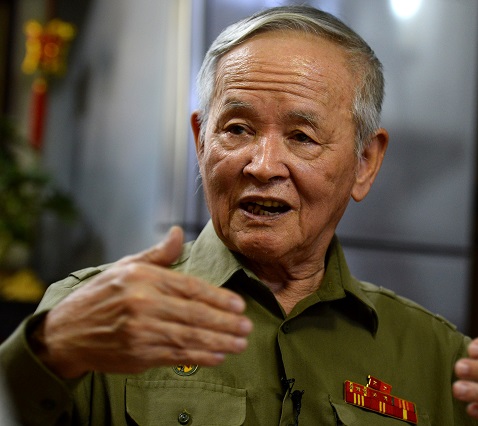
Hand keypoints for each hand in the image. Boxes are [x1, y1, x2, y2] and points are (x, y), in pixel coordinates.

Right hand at [31, 227, 252, 378]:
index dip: (218, 298)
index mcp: (143, 279)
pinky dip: (200, 357)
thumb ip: (157, 255)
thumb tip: (178, 233)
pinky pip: (176, 355)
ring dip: (219, 341)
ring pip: (189, 336)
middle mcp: (142, 304)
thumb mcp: (125, 267)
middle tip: (246, 327)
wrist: (67, 332)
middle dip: (225, 322)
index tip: (239, 305)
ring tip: (240, 343)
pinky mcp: (138, 354)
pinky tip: (217, 356)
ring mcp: (140, 331)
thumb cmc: (100, 296)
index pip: (190, 287)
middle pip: (194, 314)